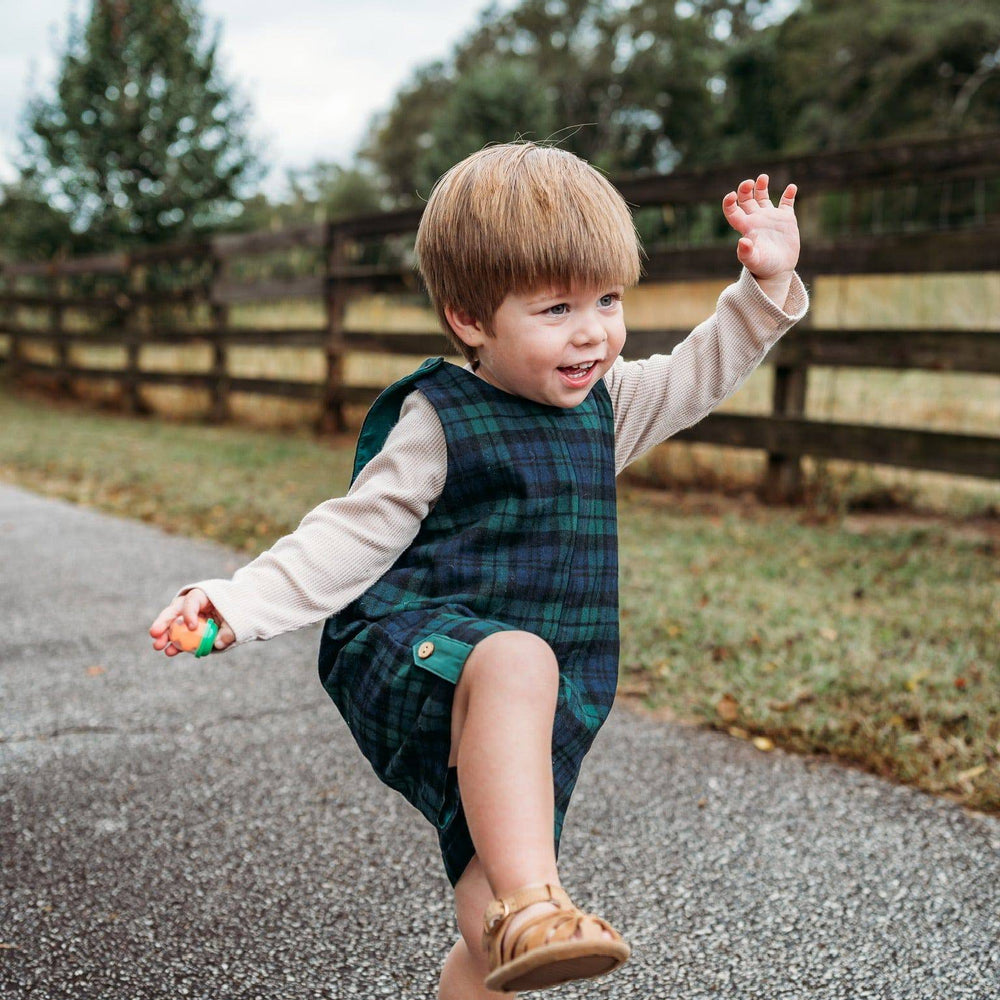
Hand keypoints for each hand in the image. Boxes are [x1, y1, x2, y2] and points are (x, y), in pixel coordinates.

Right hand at [149, 588, 235, 656]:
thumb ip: (229, 629)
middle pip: (174, 611)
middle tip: (155, 633)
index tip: (191, 627)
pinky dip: (175, 644)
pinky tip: (170, 652)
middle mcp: (191, 604)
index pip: (192, 600)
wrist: (238, 610)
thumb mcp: (237, 617)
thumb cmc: (236, 609)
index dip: (189, 613)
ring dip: (164, 636)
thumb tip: (219, 643)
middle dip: (164, 622)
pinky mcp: (189, 630)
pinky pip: (180, 637)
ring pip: (172, 624)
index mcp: (203, 595)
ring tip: (157, 646)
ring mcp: (188, 617)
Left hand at [722, 174, 799, 295]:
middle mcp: (756, 219)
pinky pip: (786, 202)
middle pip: (746, 199)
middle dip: (745, 189)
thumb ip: (746, 253)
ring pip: (763, 197)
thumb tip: (742, 242)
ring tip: (763, 177)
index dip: (729, 202)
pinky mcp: (785, 219)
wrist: (778, 271)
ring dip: (762, 186)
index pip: (732, 210)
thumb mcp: (753, 261)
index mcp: (745, 227)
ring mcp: (770, 218)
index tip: (731, 195)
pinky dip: (789, 194)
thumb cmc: (763, 267)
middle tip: (750, 183)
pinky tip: (791, 188)